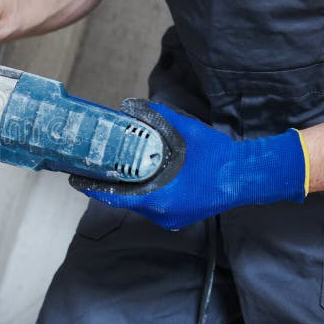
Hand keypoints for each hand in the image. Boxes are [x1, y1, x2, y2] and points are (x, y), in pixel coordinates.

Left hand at [70, 99, 307, 229]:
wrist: (249, 176)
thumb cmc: (218, 155)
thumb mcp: (186, 130)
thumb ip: (156, 117)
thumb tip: (129, 105)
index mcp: (160, 197)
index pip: (115, 197)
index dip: (92, 187)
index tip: (74, 178)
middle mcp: (161, 213)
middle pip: (124, 199)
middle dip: (107, 183)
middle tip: (89, 168)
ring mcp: (170, 218)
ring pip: (137, 203)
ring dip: (125, 187)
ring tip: (106, 169)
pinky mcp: (178, 217)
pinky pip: (151, 205)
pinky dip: (141, 191)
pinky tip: (133, 177)